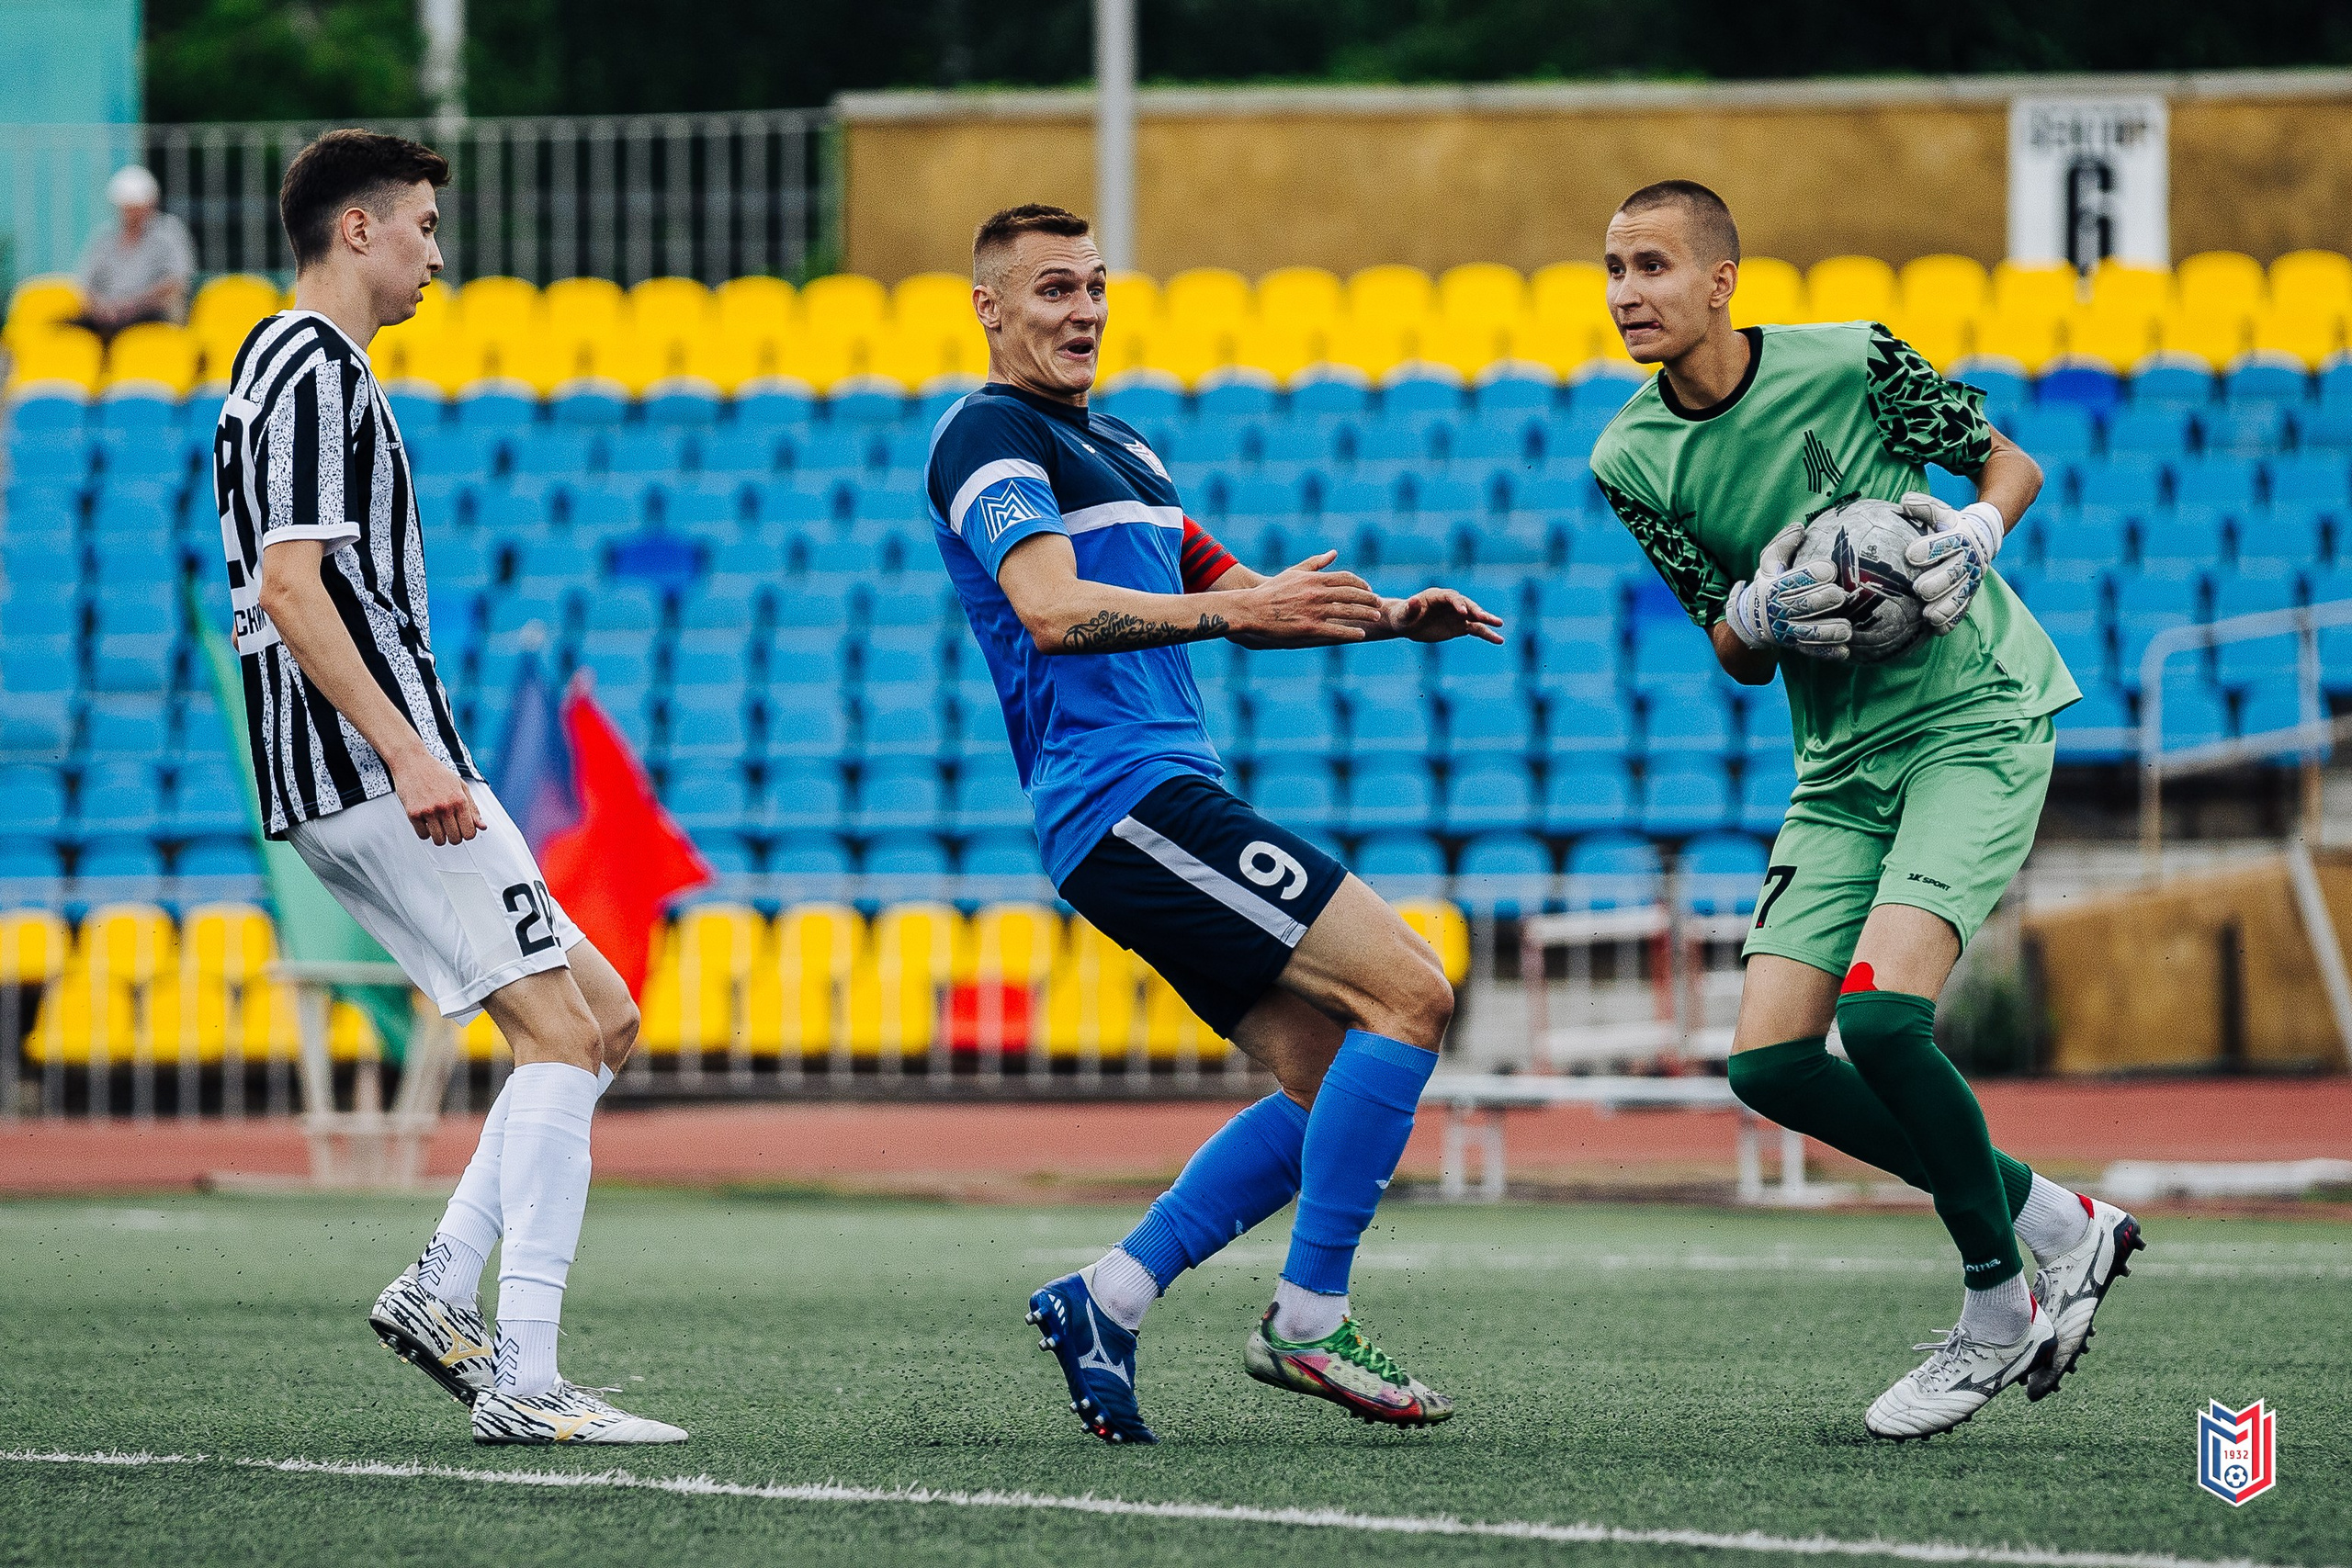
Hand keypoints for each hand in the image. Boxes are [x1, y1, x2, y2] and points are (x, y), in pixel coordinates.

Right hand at [392, 751, 484, 845]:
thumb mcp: (461, 786)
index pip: (470, 833)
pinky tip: (426, 821)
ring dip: (440, 836)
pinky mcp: (413, 814)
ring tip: (438, 824)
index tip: (462, 828)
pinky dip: (425, 832)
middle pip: (455, 839)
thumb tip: (482, 827)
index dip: (467, 833)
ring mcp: (428, 811)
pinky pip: (423, 835)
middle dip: (454, 836)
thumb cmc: (437, 773)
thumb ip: (473, 808)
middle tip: (449, 826)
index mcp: (459, 800)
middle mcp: (445, 807)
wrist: (412, 762)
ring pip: (439, 840)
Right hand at [1227, 551, 1386, 646]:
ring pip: (1348, 612)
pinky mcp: (1310, 628)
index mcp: (1315, 579)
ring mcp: (1314, 611)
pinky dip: (1351, 632)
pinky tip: (1361, 634)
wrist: (1252, 609)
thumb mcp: (1294, 572)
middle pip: (1352, 594)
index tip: (1369, 589)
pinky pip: (1337, 630)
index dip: (1361, 584)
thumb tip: (1334, 553)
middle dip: (1368, 599)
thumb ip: (1316, 563)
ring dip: (1365, 614)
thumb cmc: (1272, 591)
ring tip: (1375, 617)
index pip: (1346, 579)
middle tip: (1378, 603)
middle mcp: (1317, 593)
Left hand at [1385, 587, 1505, 643]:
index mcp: (1436, 596)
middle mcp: (1450, 603)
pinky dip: (1487, 634)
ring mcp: (1457, 615)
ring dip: (1486, 620)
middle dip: (1475, 610)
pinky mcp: (1460, 626)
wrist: (1407, 624)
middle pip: (1466, 604)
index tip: (1463, 613)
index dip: (1457, 604)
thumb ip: (1410, 608)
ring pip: (1475, 616)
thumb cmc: (1403, 616)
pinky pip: (1476, 629)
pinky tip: (1499, 640)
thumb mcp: (1404, 614)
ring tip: (1499, 624)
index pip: (1450, 597)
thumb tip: (1414, 601)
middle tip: (1484, 617)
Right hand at [1726, 522, 1850, 659]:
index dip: (1810, 575)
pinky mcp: (1796, 645)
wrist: (1751, 620)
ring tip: (1846, 629)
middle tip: (1840, 596)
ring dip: (1828, 632)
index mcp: (1772, 587)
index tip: (1830, 569)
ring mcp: (1787, 630)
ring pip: (1808, 633)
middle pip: (1800, 607)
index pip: (1790, 581)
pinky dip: (1828, 653)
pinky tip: (1845, 651)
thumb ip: (1782, 545)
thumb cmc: (1768, 583)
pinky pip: (1812, 651)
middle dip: (1820, 601)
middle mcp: (1778, 611)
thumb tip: (1800, 528)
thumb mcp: (1769, 562)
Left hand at [1899, 492, 2003, 635]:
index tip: (1911, 555)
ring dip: (1945, 607)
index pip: (1946, 542)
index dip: (1930, 549)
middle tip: (1919, 589)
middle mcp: (1968, 560)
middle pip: (1954, 573)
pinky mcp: (1969, 593)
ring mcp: (1970, 579)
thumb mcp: (1941, 512)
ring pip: (1960, 595)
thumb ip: (1924, 507)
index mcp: (1960, 537)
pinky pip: (1962, 610)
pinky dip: (1951, 620)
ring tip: (1927, 615)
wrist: (1982, 537)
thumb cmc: (1950, 525)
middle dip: (1938, 582)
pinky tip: (1937, 629)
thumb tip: (1904, 501)